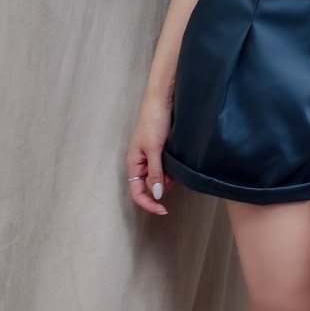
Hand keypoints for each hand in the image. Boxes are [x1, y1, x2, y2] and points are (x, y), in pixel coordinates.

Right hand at [125, 98, 174, 215]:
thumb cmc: (153, 121)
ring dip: (168, 177)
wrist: (162, 100)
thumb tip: (157, 194)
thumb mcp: (154, 149)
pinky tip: (177, 161)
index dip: (149, 204)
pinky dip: (172, 169)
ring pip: (160, 178)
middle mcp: (141, 164)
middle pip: (150, 187)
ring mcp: (151, 158)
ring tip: (175, 164)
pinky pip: (166, 168)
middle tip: (174, 177)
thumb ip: (155, 172)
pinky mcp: (161, 152)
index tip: (163, 210)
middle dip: (162, 187)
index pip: (137, 193)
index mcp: (133, 165)